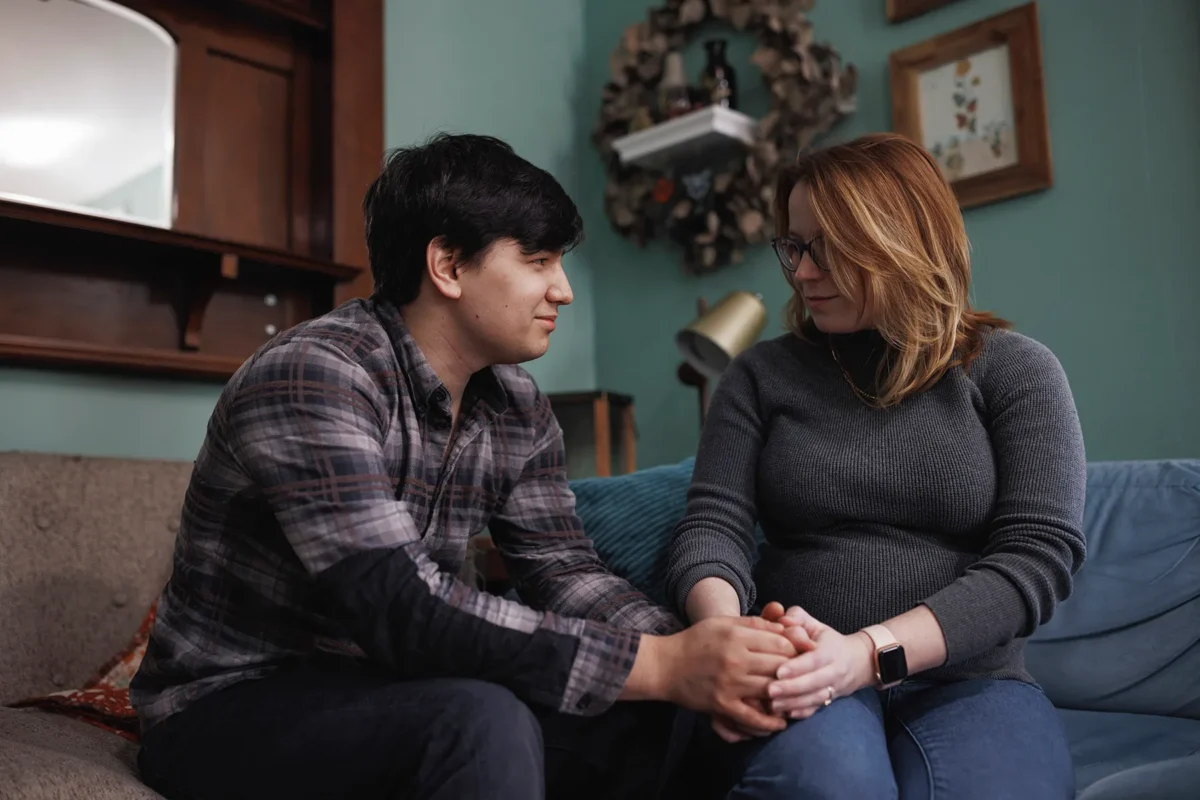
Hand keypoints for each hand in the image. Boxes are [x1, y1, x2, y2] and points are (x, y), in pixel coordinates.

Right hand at [659, 616, 797, 736]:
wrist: (666, 665)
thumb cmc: (696, 640)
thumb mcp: (723, 623)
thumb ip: (755, 623)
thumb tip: (786, 628)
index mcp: (737, 636)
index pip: (781, 643)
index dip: (796, 649)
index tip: (802, 655)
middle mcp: (736, 659)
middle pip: (780, 666)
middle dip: (795, 672)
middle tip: (804, 677)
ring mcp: (729, 684)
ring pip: (770, 691)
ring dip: (787, 697)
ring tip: (797, 699)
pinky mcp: (721, 704)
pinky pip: (752, 717)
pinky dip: (769, 723)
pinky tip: (780, 724)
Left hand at [766, 606, 875, 719]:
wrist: (858, 661)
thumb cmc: (827, 640)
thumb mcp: (815, 624)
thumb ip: (798, 617)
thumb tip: (784, 620)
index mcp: (831, 651)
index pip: (814, 659)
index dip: (798, 666)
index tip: (779, 671)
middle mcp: (835, 671)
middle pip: (814, 682)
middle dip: (791, 688)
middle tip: (769, 691)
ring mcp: (833, 688)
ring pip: (815, 699)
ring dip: (793, 703)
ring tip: (772, 705)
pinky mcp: (829, 700)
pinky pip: (817, 709)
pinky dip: (802, 713)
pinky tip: (786, 715)